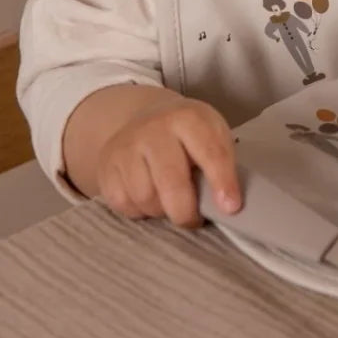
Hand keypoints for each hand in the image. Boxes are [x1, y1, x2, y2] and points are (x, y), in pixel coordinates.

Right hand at [95, 92, 240, 227]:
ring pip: (145, 197)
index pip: (210, 153)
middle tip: (194, 220)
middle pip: (171, 182)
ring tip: (171, 203)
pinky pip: (123, 203)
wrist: (145, 118)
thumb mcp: (213, 135)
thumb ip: (222, 164)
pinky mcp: (106, 166)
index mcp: (189, 118)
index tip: (231, 208)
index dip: (222, 183)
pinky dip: (139, 211)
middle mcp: (154, 128)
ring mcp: (126, 146)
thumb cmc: (189, 136)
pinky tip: (150, 199)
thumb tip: (227, 205)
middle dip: (186, 211)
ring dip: (162, 211)